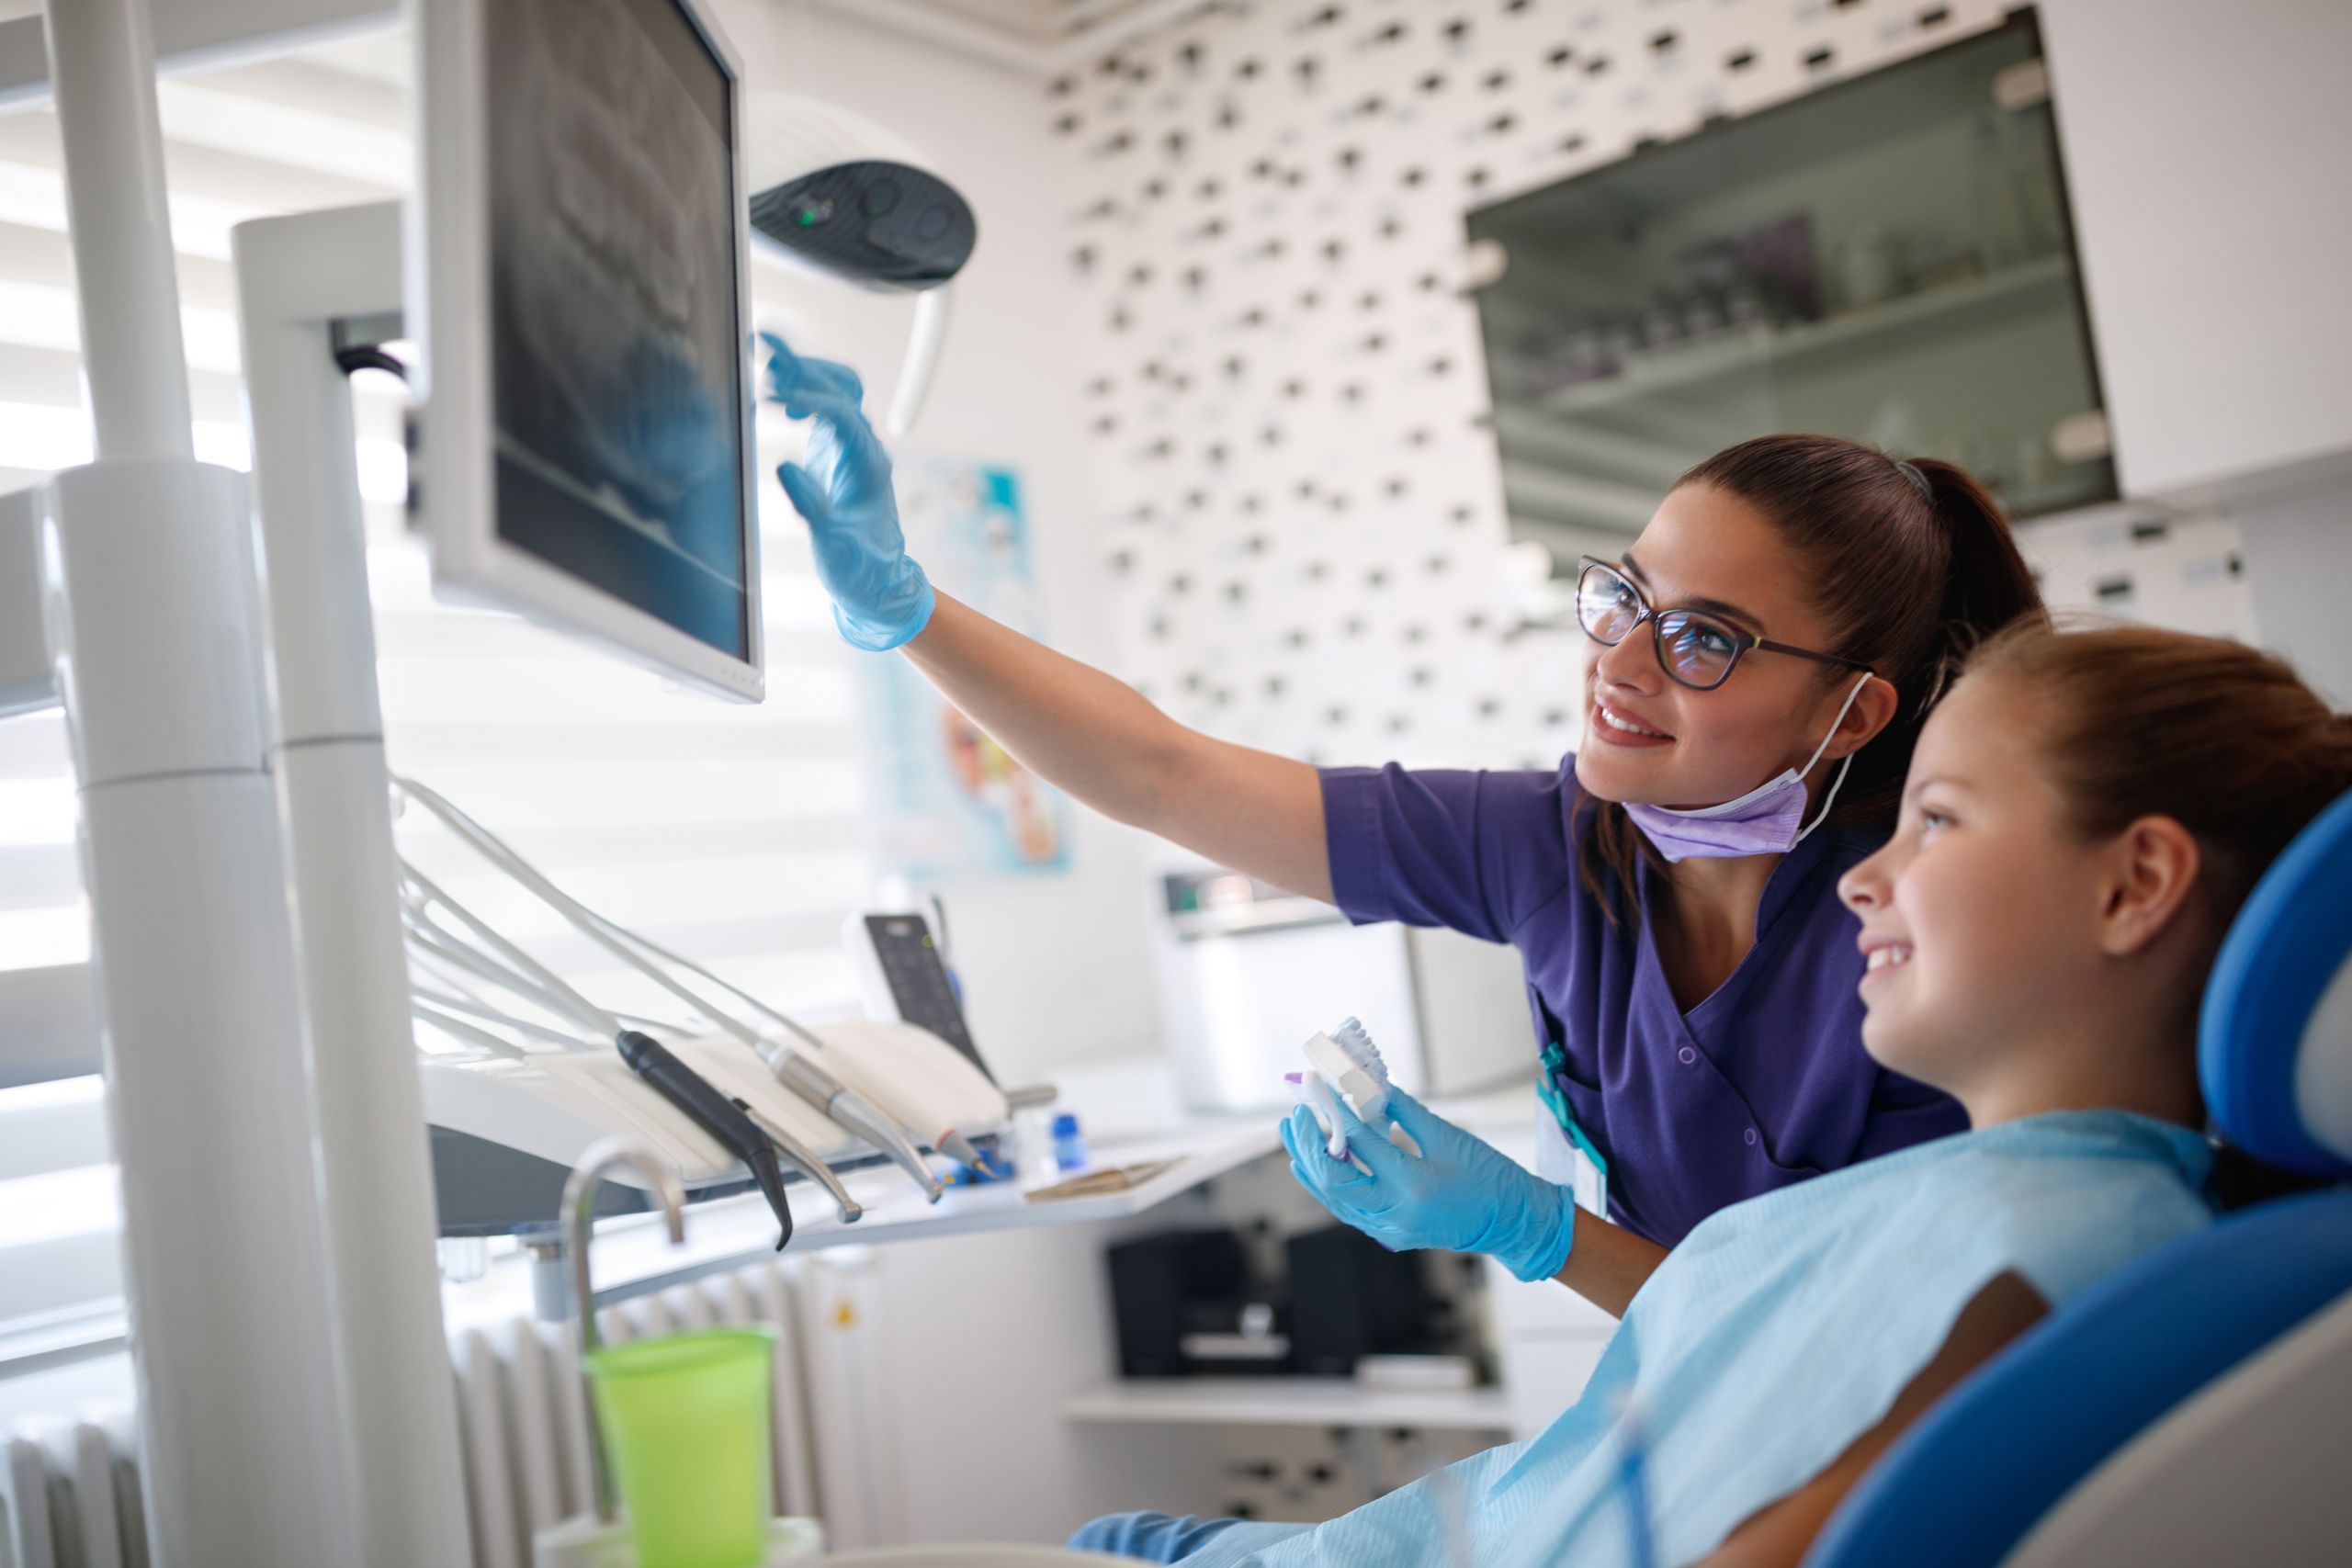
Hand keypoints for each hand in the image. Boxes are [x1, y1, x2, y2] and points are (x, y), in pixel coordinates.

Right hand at [760, 332, 935, 650]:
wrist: (875, 583)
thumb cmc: (858, 568)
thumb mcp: (832, 545)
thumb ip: (810, 506)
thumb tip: (783, 466)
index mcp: (869, 463)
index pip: (841, 412)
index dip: (806, 397)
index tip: (767, 395)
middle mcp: (864, 447)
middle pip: (842, 386)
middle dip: (804, 363)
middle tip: (763, 344)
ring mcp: (851, 446)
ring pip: (836, 389)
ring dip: (804, 369)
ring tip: (765, 356)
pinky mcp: (836, 452)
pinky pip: (823, 407)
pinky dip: (800, 391)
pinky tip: (775, 398)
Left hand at [1281, 1086, 1573, 1282]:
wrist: (1514, 1223)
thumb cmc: (1491, 1177)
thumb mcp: (1448, 1136)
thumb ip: (1403, 1111)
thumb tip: (1367, 1086)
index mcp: (1414, 1185)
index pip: (1361, 1145)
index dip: (1336, 1113)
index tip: (1320, 1088)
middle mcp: (1396, 1214)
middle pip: (1334, 1180)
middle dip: (1308, 1145)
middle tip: (1295, 1112)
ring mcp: (1391, 1230)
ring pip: (1334, 1199)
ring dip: (1309, 1164)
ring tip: (1291, 1132)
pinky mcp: (1390, 1234)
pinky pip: (1348, 1208)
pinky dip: (1327, 1184)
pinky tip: (1310, 1164)